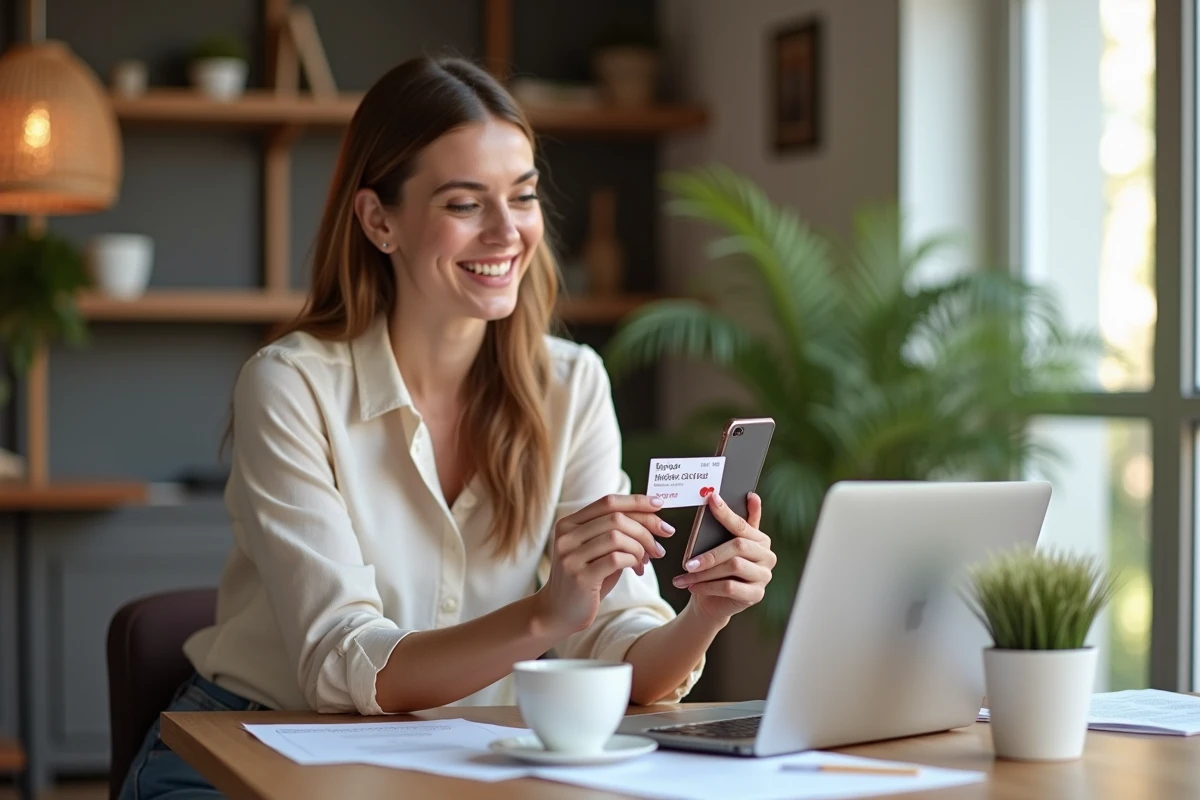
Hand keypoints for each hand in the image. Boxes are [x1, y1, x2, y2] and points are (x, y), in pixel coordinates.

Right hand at [534, 494, 674, 636]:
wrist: (559, 612)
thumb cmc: (586, 579)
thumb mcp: (597, 551)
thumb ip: (616, 533)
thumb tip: (653, 519)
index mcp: (569, 523)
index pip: (608, 502)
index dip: (636, 501)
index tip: (659, 505)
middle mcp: (566, 536)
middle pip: (616, 518)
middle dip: (645, 529)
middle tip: (659, 545)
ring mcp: (570, 556)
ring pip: (617, 537)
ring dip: (640, 547)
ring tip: (646, 560)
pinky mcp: (580, 577)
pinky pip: (616, 559)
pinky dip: (633, 561)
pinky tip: (637, 569)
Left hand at [673, 492, 774, 622]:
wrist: (714, 601)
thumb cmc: (717, 569)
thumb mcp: (722, 545)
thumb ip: (736, 523)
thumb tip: (751, 495)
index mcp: (761, 539)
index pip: (741, 524)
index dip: (725, 512)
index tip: (711, 498)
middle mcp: (767, 556)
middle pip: (738, 546)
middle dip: (709, 555)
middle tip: (686, 563)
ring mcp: (764, 576)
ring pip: (733, 567)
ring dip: (705, 573)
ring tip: (685, 576)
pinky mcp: (756, 594)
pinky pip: (730, 587)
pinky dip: (708, 586)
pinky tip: (693, 587)